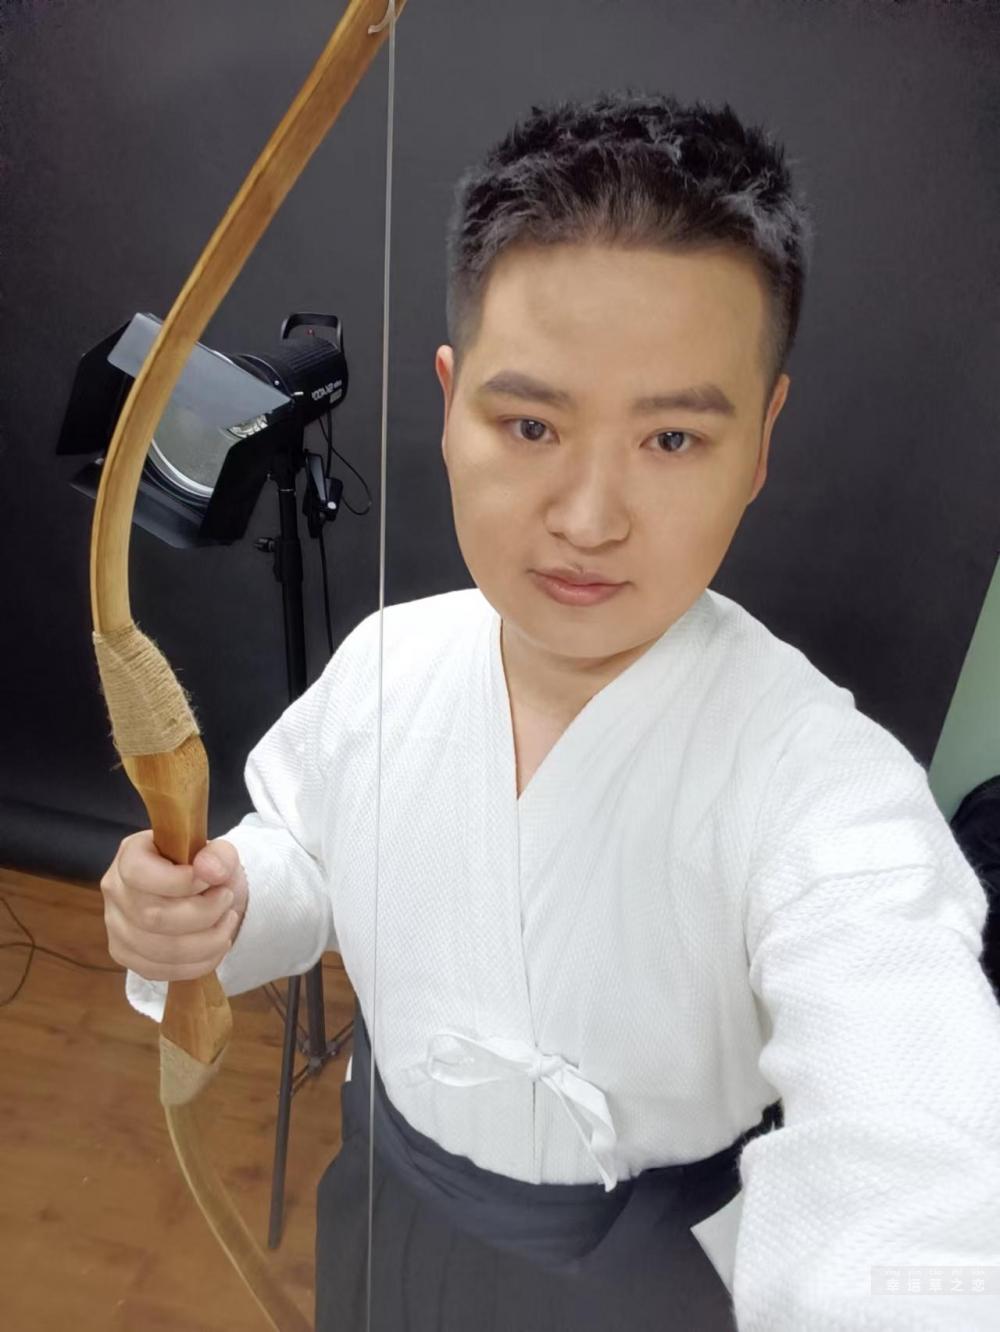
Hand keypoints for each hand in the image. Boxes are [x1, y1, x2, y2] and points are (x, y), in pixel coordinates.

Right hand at [100, 831, 247, 981]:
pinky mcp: (125, 956)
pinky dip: (199, 962)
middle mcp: (115, 890)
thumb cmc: (206, 871)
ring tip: (227, 920)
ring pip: (160, 949)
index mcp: (131, 855)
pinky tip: (216, 943)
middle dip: (203, 913)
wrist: (205, 895)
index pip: (139, 873)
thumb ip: (219, 855)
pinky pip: (160, 971)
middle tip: (226, 899)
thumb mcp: (219, 855)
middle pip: (153, 917)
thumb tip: (210, 871)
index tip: (211, 880)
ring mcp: (115, 927)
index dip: (181, 881)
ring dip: (207, 940)